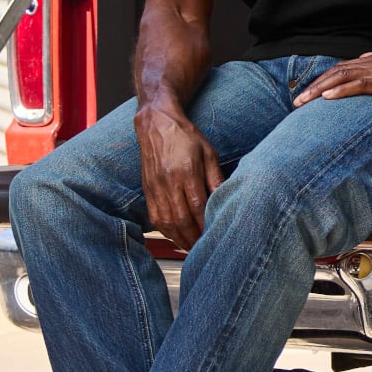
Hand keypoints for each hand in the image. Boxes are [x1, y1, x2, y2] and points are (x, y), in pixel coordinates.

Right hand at [134, 97, 223, 248]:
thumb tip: (224, 198)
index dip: (205, 224)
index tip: (214, 235)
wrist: (157, 124)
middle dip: (193, 237)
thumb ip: (215, 177)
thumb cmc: (186, 137)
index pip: (197, 206)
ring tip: (191, 247)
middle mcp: (168, 181)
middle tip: (204, 248)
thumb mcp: (208, 152)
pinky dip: (165, 231)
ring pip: (166, 221)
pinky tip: (175, 237)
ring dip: (179, 238)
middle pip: (181, 218)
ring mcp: (155, 187)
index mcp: (186, 171)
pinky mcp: (147, 189)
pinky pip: (154, 216)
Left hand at [294, 51, 371, 112]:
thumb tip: (370, 65)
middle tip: (297, 101)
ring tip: (302, 101)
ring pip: (341, 76)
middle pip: (336, 71)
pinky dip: (340, 90)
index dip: (323, 80)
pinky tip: (326, 98)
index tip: (309, 93)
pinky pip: (358, 85)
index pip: (342, 69)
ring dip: (319, 89)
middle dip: (313, 85)